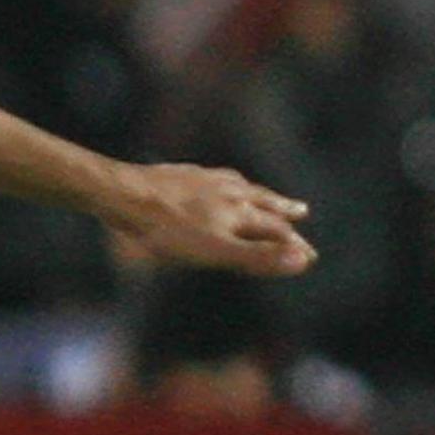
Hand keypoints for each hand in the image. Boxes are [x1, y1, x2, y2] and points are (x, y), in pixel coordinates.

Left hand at [106, 163, 314, 275]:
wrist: (125, 194)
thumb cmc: (167, 230)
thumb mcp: (214, 251)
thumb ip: (257, 256)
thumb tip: (302, 261)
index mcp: (239, 213)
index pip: (276, 231)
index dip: (292, 246)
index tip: (309, 255)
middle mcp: (230, 193)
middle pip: (263, 204)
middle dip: (283, 213)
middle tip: (303, 212)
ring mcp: (207, 180)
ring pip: (242, 187)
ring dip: (260, 194)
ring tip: (270, 196)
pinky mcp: (183, 174)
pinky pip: (215, 176)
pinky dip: (228, 181)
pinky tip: (221, 180)